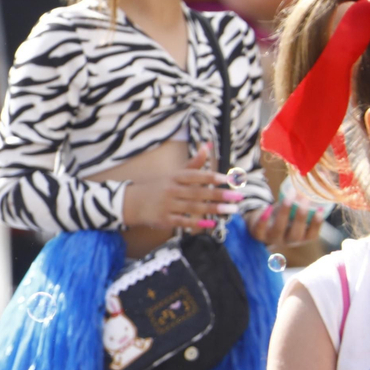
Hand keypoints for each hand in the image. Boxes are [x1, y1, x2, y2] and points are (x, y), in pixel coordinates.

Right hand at [121, 144, 235, 229]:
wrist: (132, 202)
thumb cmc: (158, 186)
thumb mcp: (174, 173)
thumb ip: (194, 163)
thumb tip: (208, 145)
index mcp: (174, 177)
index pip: (195, 176)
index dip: (211, 177)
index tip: (227, 179)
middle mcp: (171, 190)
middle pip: (197, 192)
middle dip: (219, 195)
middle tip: (237, 197)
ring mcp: (167, 205)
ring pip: (194, 207)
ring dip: (214, 209)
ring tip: (231, 210)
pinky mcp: (164, 219)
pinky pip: (183, 221)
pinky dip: (197, 223)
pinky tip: (212, 223)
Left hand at [245, 195, 326, 247]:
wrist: (260, 224)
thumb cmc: (282, 217)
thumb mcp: (293, 214)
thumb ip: (301, 205)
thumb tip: (312, 186)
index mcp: (300, 238)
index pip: (311, 236)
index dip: (316, 224)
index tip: (320, 209)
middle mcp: (287, 241)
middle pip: (295, 234)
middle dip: (301, 216)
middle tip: (305, 199)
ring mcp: (272, 239)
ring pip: (278, 229)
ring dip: (284, 212)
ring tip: (288, 197)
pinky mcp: (258, 234)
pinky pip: (260, 229)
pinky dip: (264, 219)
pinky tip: (268, 207)